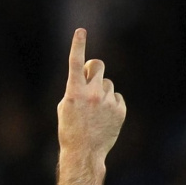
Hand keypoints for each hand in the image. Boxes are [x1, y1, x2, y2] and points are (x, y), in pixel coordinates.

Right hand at [56, 28, 124, 168]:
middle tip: (90, 78)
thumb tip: (88, 75)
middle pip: (98, 65)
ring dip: (102, 91)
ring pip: (108, 83)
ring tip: (95, 110)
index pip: (76, 62)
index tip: (81, 31)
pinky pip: (116, 97)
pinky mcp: (120, 110)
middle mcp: (92, 94)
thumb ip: (75, 87)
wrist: (84, 153)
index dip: (78, 45)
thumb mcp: (65, 106)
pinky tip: (104, 118)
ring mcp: (108, 102)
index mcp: (74, 92)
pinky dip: (111, 104)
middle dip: (94, 69)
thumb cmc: (70, 129)